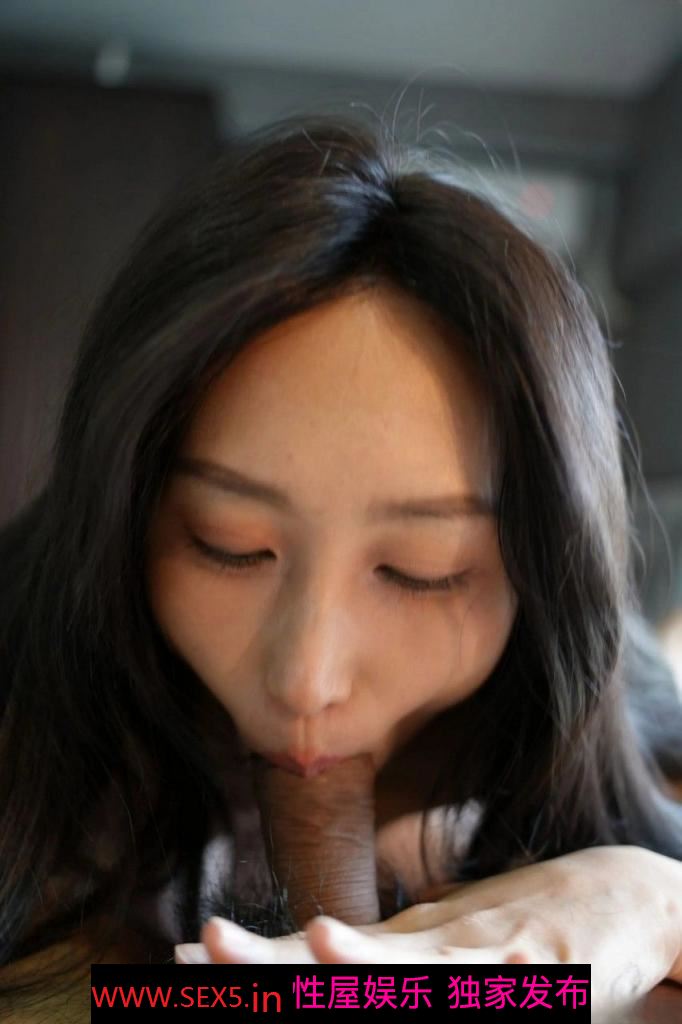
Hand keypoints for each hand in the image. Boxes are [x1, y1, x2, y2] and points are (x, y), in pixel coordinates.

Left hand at [176, 846, 681, 1019]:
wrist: (621, 891)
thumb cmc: (516, 929)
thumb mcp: (444, 951)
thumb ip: (384, 965)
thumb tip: (310, 958)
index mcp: (412, 945)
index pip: (317, 956)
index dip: (255, 962)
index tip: (184, 953)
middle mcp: (443, 942)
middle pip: (353, 957)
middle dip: (280, 959)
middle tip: (211, 944)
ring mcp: (498, 950)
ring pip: (431, 964)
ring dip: (374, 960)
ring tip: (324, 945)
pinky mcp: (560, 967)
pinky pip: (522, 981)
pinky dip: (498, 979)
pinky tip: (491, 974)